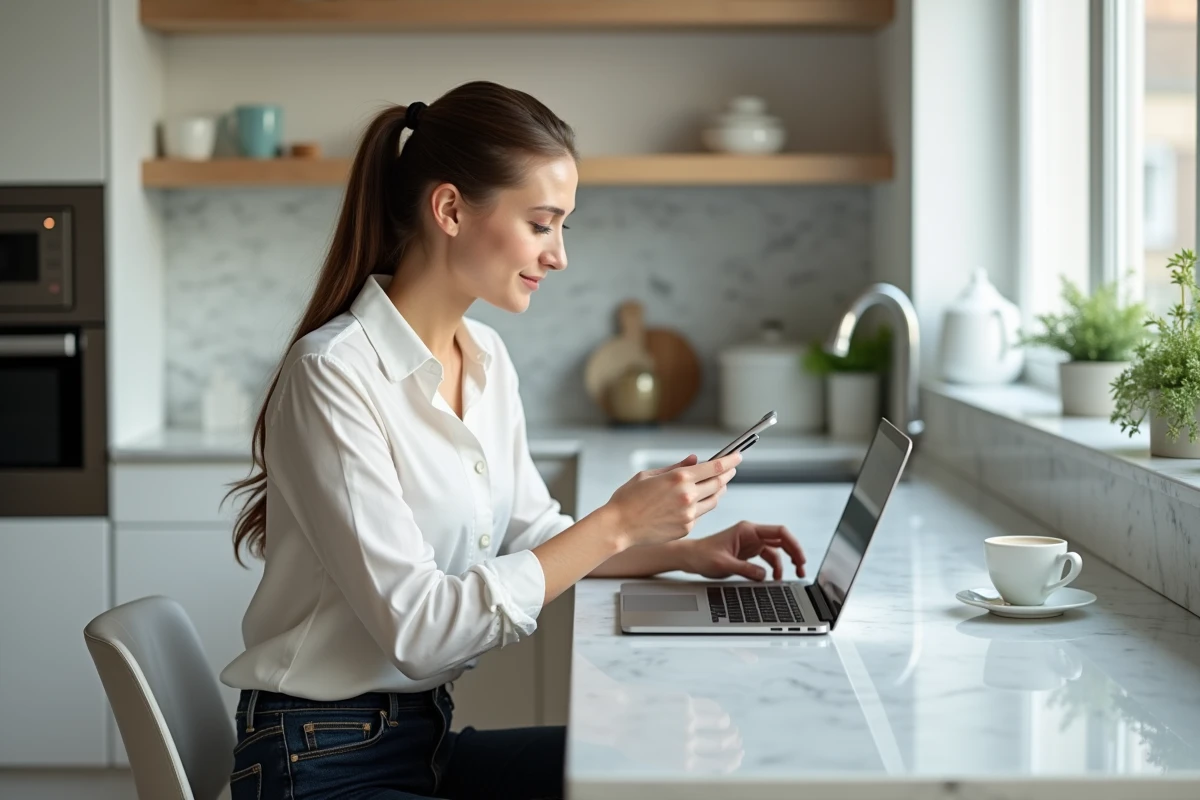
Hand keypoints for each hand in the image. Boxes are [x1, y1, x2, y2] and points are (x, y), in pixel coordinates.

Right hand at [605, 452, 740, 548]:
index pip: (715, 467)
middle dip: (728, 474)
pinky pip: (700, 514)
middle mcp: (688, 496)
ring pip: (714, 500)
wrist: (619, 527)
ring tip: (717, 484)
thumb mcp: (649, 475)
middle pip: (719, 483)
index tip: (738, 456)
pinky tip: (695, 502)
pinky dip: (701, 506)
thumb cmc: (629, 498)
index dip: (730, 461)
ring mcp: (689, 514)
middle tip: (731, 469)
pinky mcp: (687, 528)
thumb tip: (695, 460)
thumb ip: (676, 467)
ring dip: (718, 491)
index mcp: (679, 478)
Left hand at [680, 521, 805, 580]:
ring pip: (776, 550)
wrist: (690, 558)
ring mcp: (751, 543)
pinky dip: (773, 568)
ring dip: (785, 563)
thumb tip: (765, 575)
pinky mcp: (748, 552)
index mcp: (747, 530)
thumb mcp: (723, 564)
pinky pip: (767, 559)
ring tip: (790, 577)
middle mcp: (751, 534)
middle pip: (781, 540)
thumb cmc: (702, 555)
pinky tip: (773, 578)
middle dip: (794, 553)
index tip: (800, 558)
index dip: (793, 544)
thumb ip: (745, 569)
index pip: (779, 531)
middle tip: (801, 568)